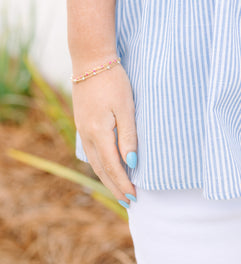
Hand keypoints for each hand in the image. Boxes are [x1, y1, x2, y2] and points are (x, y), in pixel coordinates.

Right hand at [72, 62, 137, 205]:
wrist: (91, 61)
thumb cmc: (113, 81)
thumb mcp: (126, 108)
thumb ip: (128, 136)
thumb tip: (131, 164)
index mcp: (99, 133)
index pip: (112, 167)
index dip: (122, 184)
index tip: (134, 197)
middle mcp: (87, 135)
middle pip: (101, 169)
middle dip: (114, 187)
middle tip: (128, 202)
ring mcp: (82, 129)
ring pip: (94, 161)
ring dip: (106, 177)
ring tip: (118, 190)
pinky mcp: (83, 123)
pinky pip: (91, 151)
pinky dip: (100, 164)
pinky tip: (106, 166)